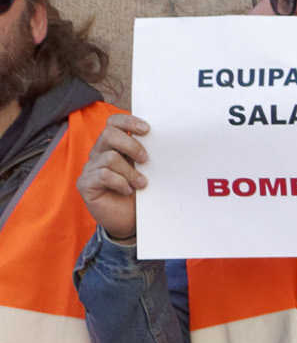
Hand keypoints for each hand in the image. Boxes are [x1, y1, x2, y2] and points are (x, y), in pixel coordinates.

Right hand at [78, 113, 147, 243]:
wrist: (129, 220)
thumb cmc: (139, 193)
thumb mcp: (146, 171)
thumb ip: (147, 156)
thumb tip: (165, 142)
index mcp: (113, 145)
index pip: (113, 122)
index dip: (128, 121)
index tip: (147, 129)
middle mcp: (99, 153)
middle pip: (109, 134)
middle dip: (131, 145)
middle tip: (145, 160)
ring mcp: (90, 168)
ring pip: (109, 158)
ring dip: (130, 171)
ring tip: (141, 184)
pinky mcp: (85, 183)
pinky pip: (102, 175)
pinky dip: (120, 183)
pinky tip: (127, 190)